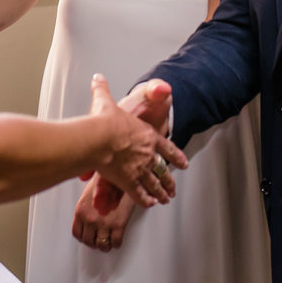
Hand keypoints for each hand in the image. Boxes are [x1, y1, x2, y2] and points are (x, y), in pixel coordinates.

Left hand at [72, 174, 136, 251]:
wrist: (119, 176)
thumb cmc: (106, 180)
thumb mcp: (88, 192)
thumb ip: (86, 208)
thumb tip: (88, 216)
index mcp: (81, 211)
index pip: (77, 233)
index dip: (83, 237)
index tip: (87, 237)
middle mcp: (90, 219)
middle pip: (88, 241)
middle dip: (94, 242)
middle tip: (99, 240)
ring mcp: (104, 223)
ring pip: (102, 245)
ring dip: (105, 245)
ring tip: (108, 241)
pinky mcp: (119, 225)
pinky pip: (116, 242)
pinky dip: (116, 243)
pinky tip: (117, 238)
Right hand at [86, 74, 186, 208]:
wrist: (99, 137)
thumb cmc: (104, 121)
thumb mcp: (105, 100)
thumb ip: (102, 89)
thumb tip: (98, 78)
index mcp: (146, 136)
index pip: (167, 147)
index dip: (175, 156)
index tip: (183, 163)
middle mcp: (147, 154)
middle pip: (163, 170)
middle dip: (169, 180)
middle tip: (173, 188)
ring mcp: (139, 169)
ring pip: (155, 184)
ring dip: (161, 192)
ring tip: (165, 199)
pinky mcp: (128, 181)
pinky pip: (140, 194)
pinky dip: (145, 200)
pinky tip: (148, 204)